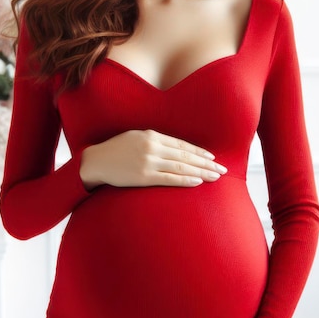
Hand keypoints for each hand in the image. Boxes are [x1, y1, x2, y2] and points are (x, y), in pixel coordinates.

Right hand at [79, 129, 226, 189]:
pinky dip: (185, 180)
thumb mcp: (136, 138)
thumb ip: (155, 141)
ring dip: (201, 172)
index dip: (199, 151)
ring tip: (215, 177)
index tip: (212, 157)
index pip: (182, 144)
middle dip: (206, 163)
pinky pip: (169, 179)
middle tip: (223, 170)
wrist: (95, 162)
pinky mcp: (143, 177)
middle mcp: (152, 147)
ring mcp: (148, 162)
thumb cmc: (116, 150)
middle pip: (186, 155)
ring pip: (181, 167)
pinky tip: (198, 182)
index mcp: (151, 135)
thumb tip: (176, 149)